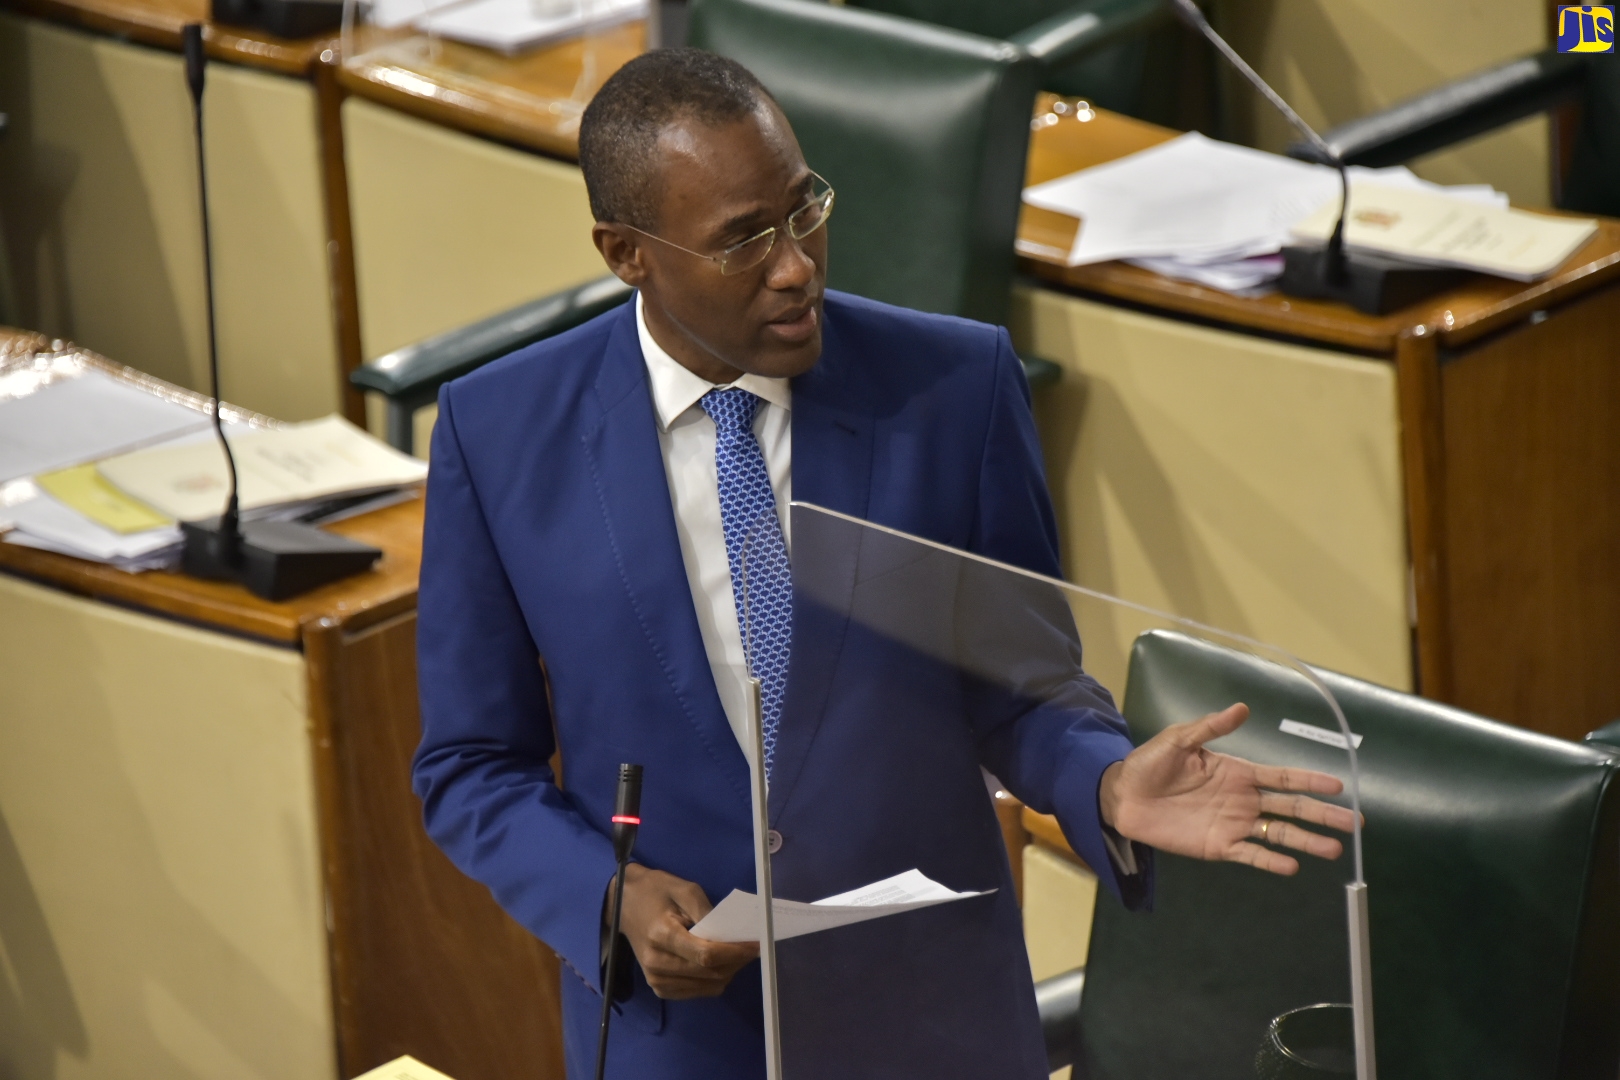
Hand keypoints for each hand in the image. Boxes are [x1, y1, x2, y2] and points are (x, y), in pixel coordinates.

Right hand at [614, 864, 758, 998]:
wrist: (625, 905)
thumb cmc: (656, 892)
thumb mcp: (684, 889)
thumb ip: (707, 913)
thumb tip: (731, 935)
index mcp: (662, 936)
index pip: (706, 955)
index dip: (735, 953)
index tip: (756, 945)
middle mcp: (657, 964)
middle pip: (710, 973)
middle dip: (737, 962)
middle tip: (752, 948)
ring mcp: (656, 980)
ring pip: (707, 987)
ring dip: (729, 972)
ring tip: (738, 954)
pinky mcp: (660, 989)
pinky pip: (698, 992)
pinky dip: (714, 981)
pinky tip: (720, 964)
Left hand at [1098, 703, 1359, 875]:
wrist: (1123, 796)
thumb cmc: (1150, 764)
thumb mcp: (1178, 740)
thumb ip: (1210, 728)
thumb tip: (1242, 708)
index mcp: (1237, 772)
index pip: (1282, 777)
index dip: (1310, 781)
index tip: (1340, 786)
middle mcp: (1243, 800)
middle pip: (1291, 807)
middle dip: (1322, 814)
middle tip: (1354, 823)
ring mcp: (1233, 825)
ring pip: (1278, 834)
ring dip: (1306, 842)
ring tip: (1334, 850)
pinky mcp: (1218, 846)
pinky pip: (1250, 855)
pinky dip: (1270, 861)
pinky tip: (1291, 867)